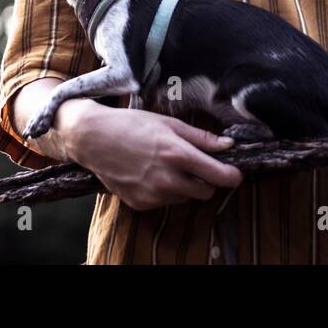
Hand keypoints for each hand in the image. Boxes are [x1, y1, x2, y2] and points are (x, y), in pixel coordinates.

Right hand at [67, 105, 243, 212]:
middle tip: (193, 165)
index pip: (219, 176)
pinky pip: (164, 202)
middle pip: (205, 192)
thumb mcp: (169, 123)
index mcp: (178, 154)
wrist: (93, 138)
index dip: (232, 176)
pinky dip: (163, 192)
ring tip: (164, 165)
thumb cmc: (132, 125)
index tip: (235, 173)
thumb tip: (228, 146)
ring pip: (184, 197)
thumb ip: (201, 137)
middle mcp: (167, 179)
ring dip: (183, 186)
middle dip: (205, 180)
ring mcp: (153, 194)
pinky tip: (148, 174)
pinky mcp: (140, 204)